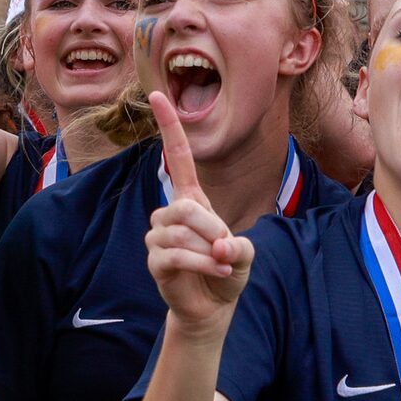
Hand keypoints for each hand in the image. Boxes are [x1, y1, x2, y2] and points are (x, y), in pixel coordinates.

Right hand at [143, 92, 252, 334]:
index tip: (157, 94)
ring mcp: (158, 237)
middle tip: (225, 247)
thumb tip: (218, 247)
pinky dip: (202, 264)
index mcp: (191, 198)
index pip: (178, 156)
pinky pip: (174, 255)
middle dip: (210, 227)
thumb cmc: (227, 269)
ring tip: (222, 264)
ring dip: (208, 250)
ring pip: (179, 232)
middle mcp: (169, 212)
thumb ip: (238, 246)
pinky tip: (218, 270)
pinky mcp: (155, 261)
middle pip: (184, 206)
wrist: (213, 307)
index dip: (169, 126)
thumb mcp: (245, 254)